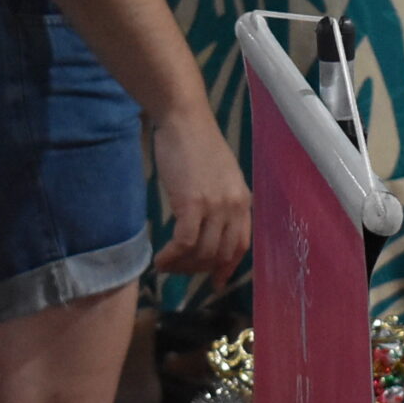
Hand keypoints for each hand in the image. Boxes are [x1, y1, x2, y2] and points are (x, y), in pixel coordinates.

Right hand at [152, 111, 251, 286]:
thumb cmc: (196, 144)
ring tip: (166, 265)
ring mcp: (215, 206)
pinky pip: (185, 243)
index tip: (215, 282)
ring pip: (202, 253)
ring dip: (182, 266)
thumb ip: (222, 201)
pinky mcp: (192, 204)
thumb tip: (211, 228)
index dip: (227, 267)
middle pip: (220, 254)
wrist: (184, 120)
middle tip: (179, 269)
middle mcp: (234, 206)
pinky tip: (160, 259)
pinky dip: (172, 256)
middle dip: (198, 269)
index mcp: (243, 200)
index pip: (241, 245)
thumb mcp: (220, 176)